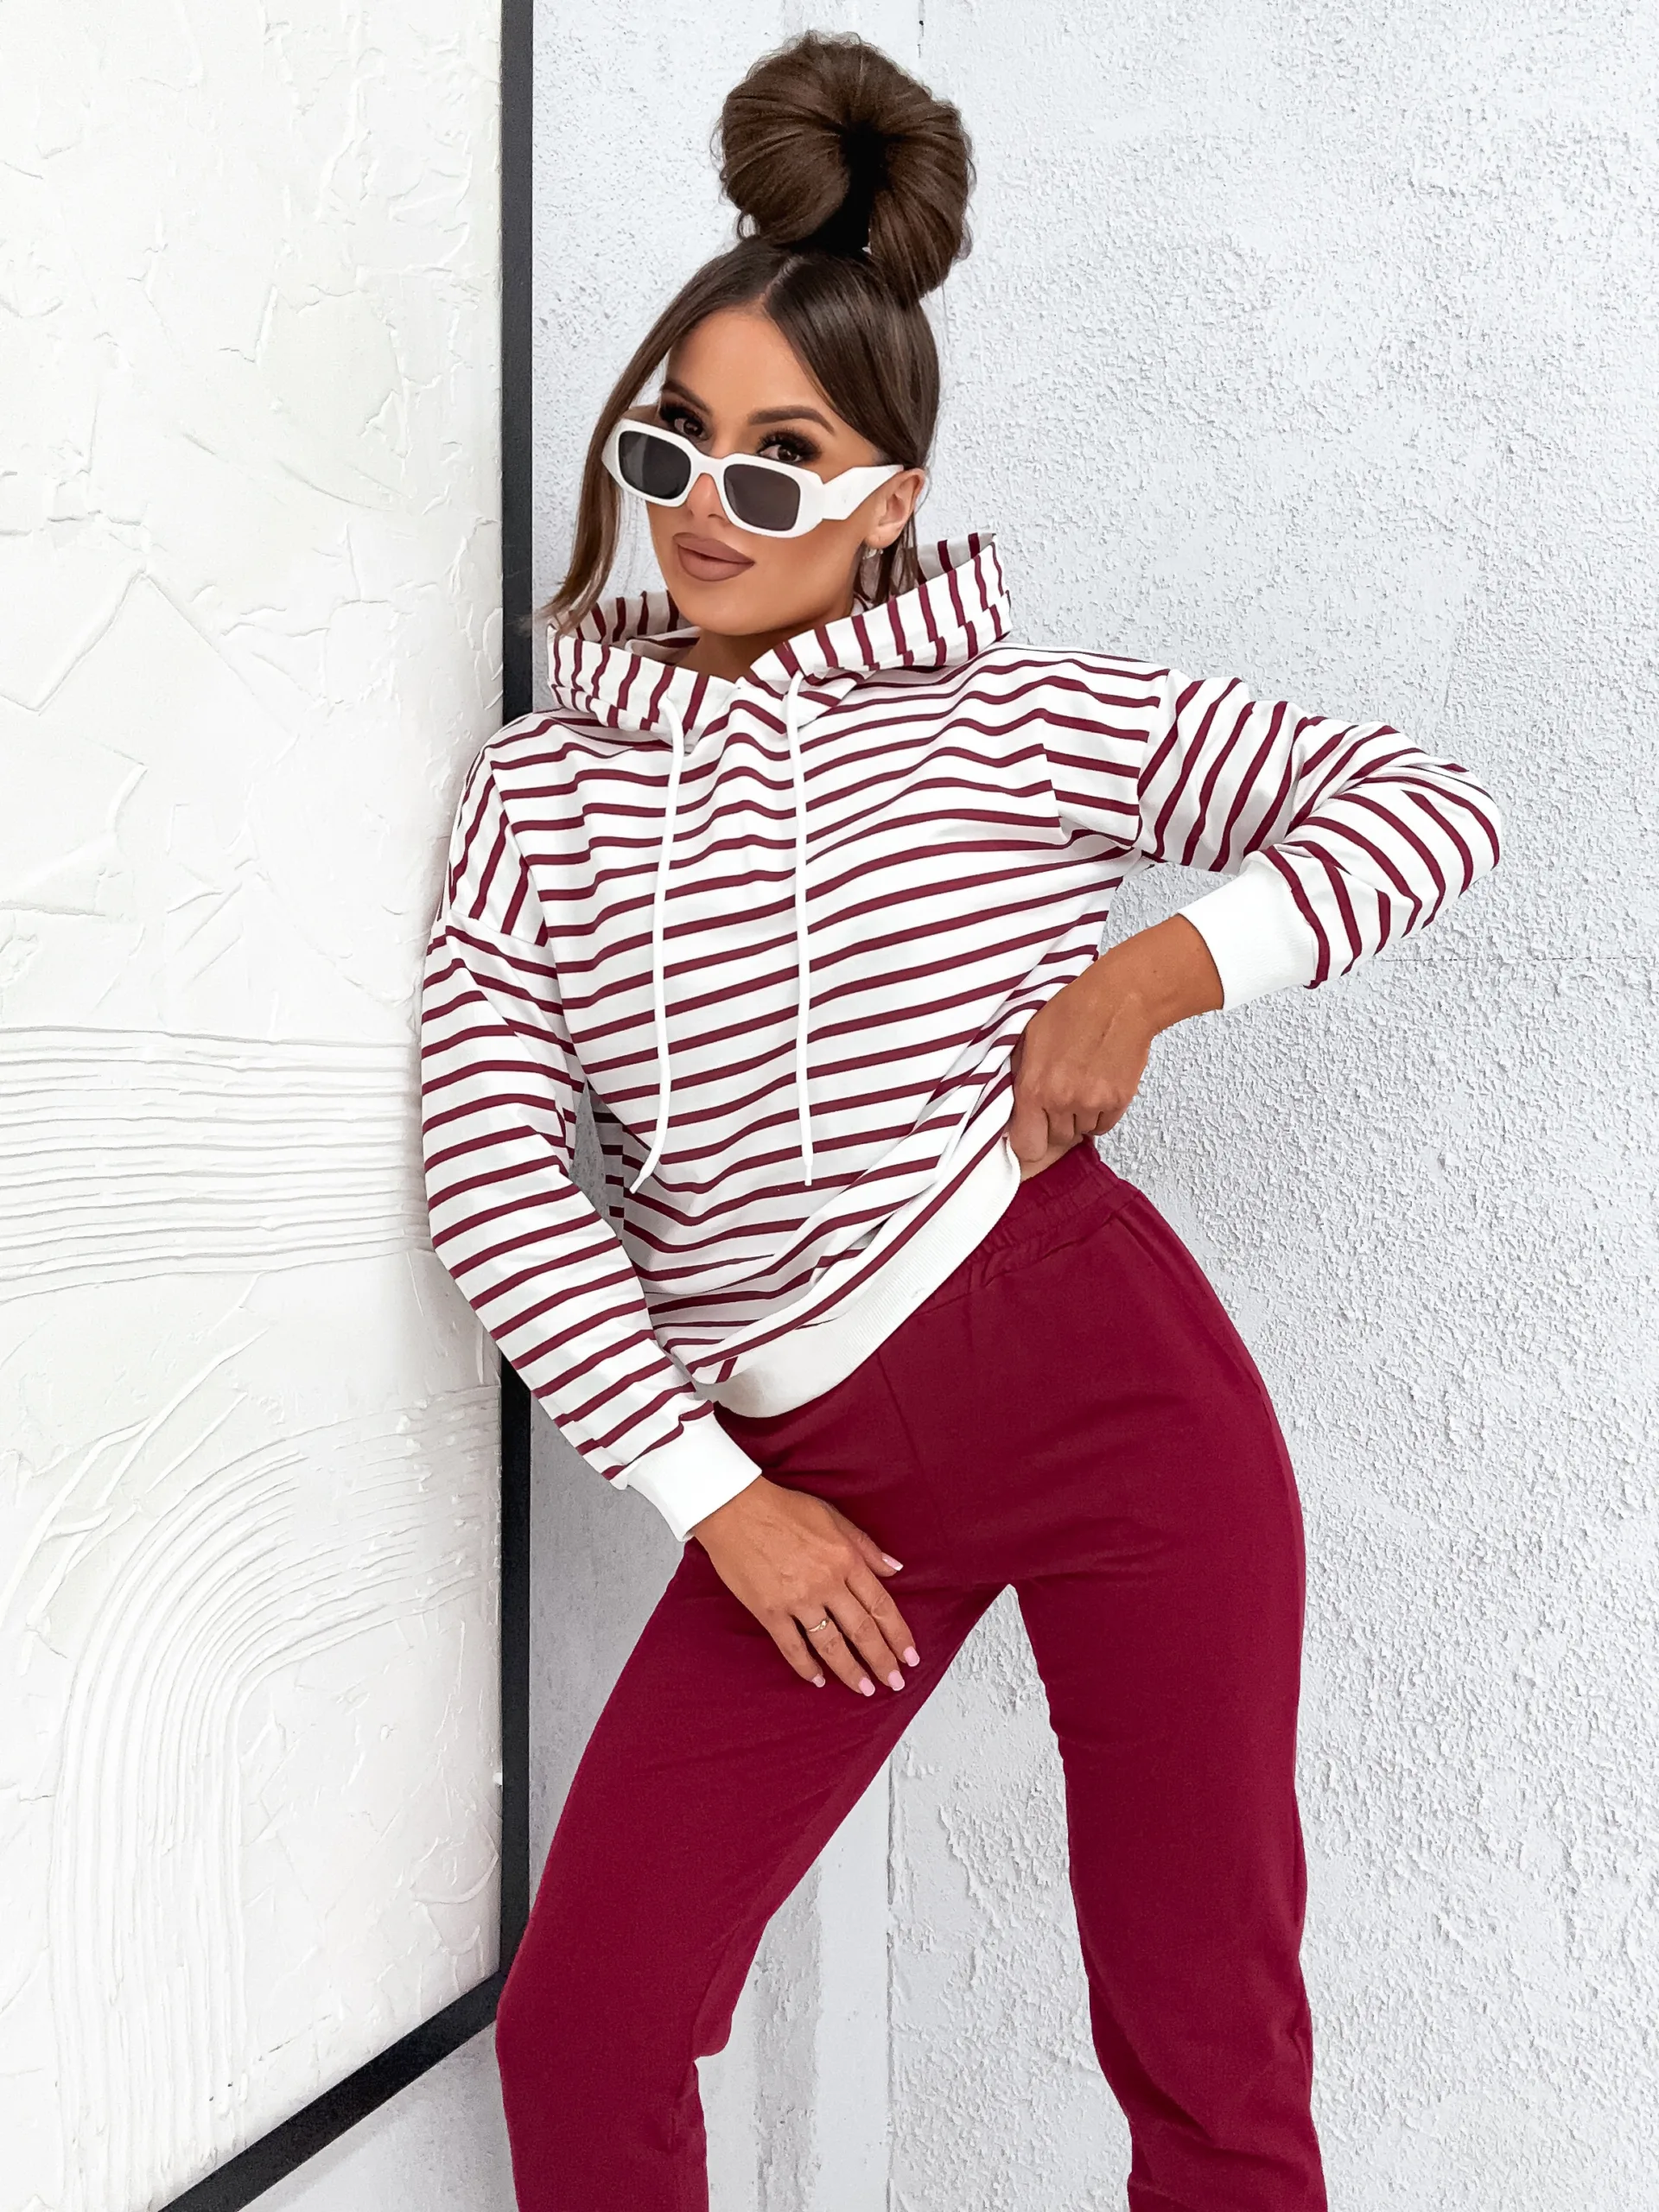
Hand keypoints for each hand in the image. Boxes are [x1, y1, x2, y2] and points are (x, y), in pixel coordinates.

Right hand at [689, 1475, 919, 1696]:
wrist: (733, 1508)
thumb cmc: (781, 1508)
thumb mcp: (832, 1516)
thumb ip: (865, 1546)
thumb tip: (894, 1568)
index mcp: (845, 1558)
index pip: (881, 1605)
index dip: (898, 1634)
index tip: (909, 1655)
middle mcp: (826, 1582)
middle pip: (862, 1631)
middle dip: (882, 1661)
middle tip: (895, 1681)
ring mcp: (797, 1599)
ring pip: (831, 1645)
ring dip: (850, 1671)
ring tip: (864, 1688)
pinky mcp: (769, 1611)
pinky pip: (792, 1647)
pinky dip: (806, 1667)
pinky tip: (818, 1679)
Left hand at [1005, 914, 1223, 1173]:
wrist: (1120, 999)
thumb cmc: (1073, 1008)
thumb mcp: (1027, 1038)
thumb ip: (1019, 1076)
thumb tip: (1013, 1104)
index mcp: (1033, 1088)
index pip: (1025, 1145)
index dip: (1027, 1139)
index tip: (1030, 1130)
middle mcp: (1062, 1101)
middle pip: (1055, 1140)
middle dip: (1053, 1125)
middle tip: (1057, 1098)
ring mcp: (1093, 1103)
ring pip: (1080, 1132)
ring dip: (1077, 1118)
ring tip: (1079, 1086)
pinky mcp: (1119, 1101)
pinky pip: (1104, 1126)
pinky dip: (1099, 1115)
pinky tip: (1096, 1088)